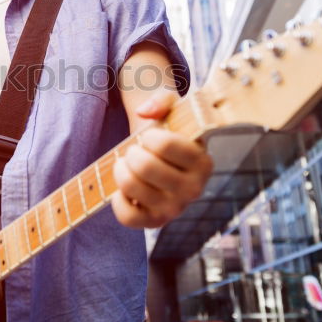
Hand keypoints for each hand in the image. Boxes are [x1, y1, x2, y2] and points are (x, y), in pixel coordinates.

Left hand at [112, 89, 212, 228]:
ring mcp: (175, 209)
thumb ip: (162, 98)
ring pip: (133, 188)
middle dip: (131, 152)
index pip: (166, 145)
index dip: (148, 137)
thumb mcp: (171, 105)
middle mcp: (194, 189)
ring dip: (120, 171)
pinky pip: (128, 217)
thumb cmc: (169, 128)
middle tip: (134, 151)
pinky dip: (118, 200)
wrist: (163, 156)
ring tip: (124, 164)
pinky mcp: (156, 222)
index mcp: (203, 162)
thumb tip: (145, 112)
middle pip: (145, 167)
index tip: (149, 136)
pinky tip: (123, 189)